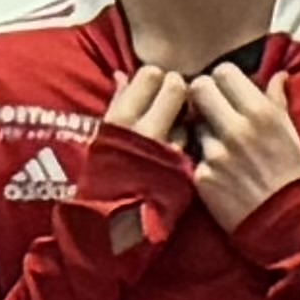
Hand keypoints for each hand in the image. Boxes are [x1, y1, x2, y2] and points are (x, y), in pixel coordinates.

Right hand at [83, 66, 196, 254]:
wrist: (113, 226)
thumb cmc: (105, 178)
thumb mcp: (103, 137)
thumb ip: (118, 104)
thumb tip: (122, 74)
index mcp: (119, 118)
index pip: (151, 76)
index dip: (160, 79)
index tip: (160, 86)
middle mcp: (144, 132)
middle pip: (176, 89)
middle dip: (181, 91)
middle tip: (179, 101)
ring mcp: (167, 153)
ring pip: (190, 116)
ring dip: (190, 117)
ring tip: (179, 129)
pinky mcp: (185, 174)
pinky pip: (197, 146)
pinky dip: (196, 142)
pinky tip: (189, 149)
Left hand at [181, 60, 299, 233]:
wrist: (291, 227)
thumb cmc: (294, 178)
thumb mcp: (292, 135)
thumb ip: (277, 101)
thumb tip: (277, 75)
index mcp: (262, 113)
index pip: (223, 72)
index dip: (223, 81)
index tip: (227, 93)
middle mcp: (237, 129)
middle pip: (199, 88)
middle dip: (203, 97)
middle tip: (213, 111)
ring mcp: (217, 154)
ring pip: (193, 125)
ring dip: (203, 132)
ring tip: (224, 150)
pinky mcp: (203, 178)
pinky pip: (195, 157)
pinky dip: (205, 163)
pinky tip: (222, 174)